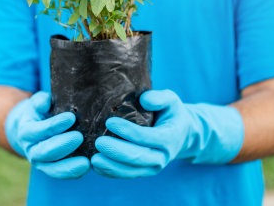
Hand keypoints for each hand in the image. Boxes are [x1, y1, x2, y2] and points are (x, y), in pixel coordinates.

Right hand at [5, 91, 89, 178]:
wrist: (32, 131)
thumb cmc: (39, 113)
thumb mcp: (37, 104)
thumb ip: (40, 101)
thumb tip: (46, 101)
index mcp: (27, 132)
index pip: (40, 130)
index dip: (54, 124)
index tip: (71, 117)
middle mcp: (32, 150)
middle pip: (45, 152)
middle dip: (63, 145)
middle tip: (79, 137)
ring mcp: (41, 163)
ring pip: (53, 169)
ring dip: (69, 167)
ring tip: (86, 162)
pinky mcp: (51, 170)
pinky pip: (62, 174)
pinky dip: (74, 173)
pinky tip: (88, 166)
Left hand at [91, 90, 243, 178]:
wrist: (180, 136)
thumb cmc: (170, 113)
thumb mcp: (171, 101)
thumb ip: (159, 98)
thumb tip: (144, 100)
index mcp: (170, 137)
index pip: (148, 137)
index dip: (129, 131)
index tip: (110, 121)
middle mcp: (162, 156)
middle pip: (138, 157)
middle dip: (116, 151)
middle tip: (98, 142)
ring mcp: (152, 167)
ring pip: (130, 171)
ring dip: (111, 166)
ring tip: (93, 159)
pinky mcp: (143, 172)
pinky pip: (126, 175)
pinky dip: (110, 172)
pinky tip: (96, 166)